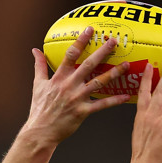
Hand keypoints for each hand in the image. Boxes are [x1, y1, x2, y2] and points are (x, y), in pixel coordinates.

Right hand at [24, 26, 130, 143]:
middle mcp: (69, 86)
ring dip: (113, 73)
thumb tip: (35, 51)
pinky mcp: (82, 112)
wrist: (40, 132)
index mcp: (59, 78)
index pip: (71, 55)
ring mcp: (77, 99)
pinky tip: (125, 96)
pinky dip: (114, 101)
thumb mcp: (37, 85)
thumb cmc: (39, 110)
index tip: (90, 30)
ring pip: (98, 83)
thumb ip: (39, 66)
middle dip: (102, 52)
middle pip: (88, 65)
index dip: (81, 41)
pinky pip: (101, 105)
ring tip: (126, 65)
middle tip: (113, 41)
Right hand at [130, 63, 161, 162]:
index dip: (146, 80)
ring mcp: (161, 124)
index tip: (149, 67)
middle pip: (159, 93)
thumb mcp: (139, 135)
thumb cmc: (142, 156)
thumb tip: (151, 119)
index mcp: (141, 118)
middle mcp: (151, 118)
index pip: (143, 94)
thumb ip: (145, 123)